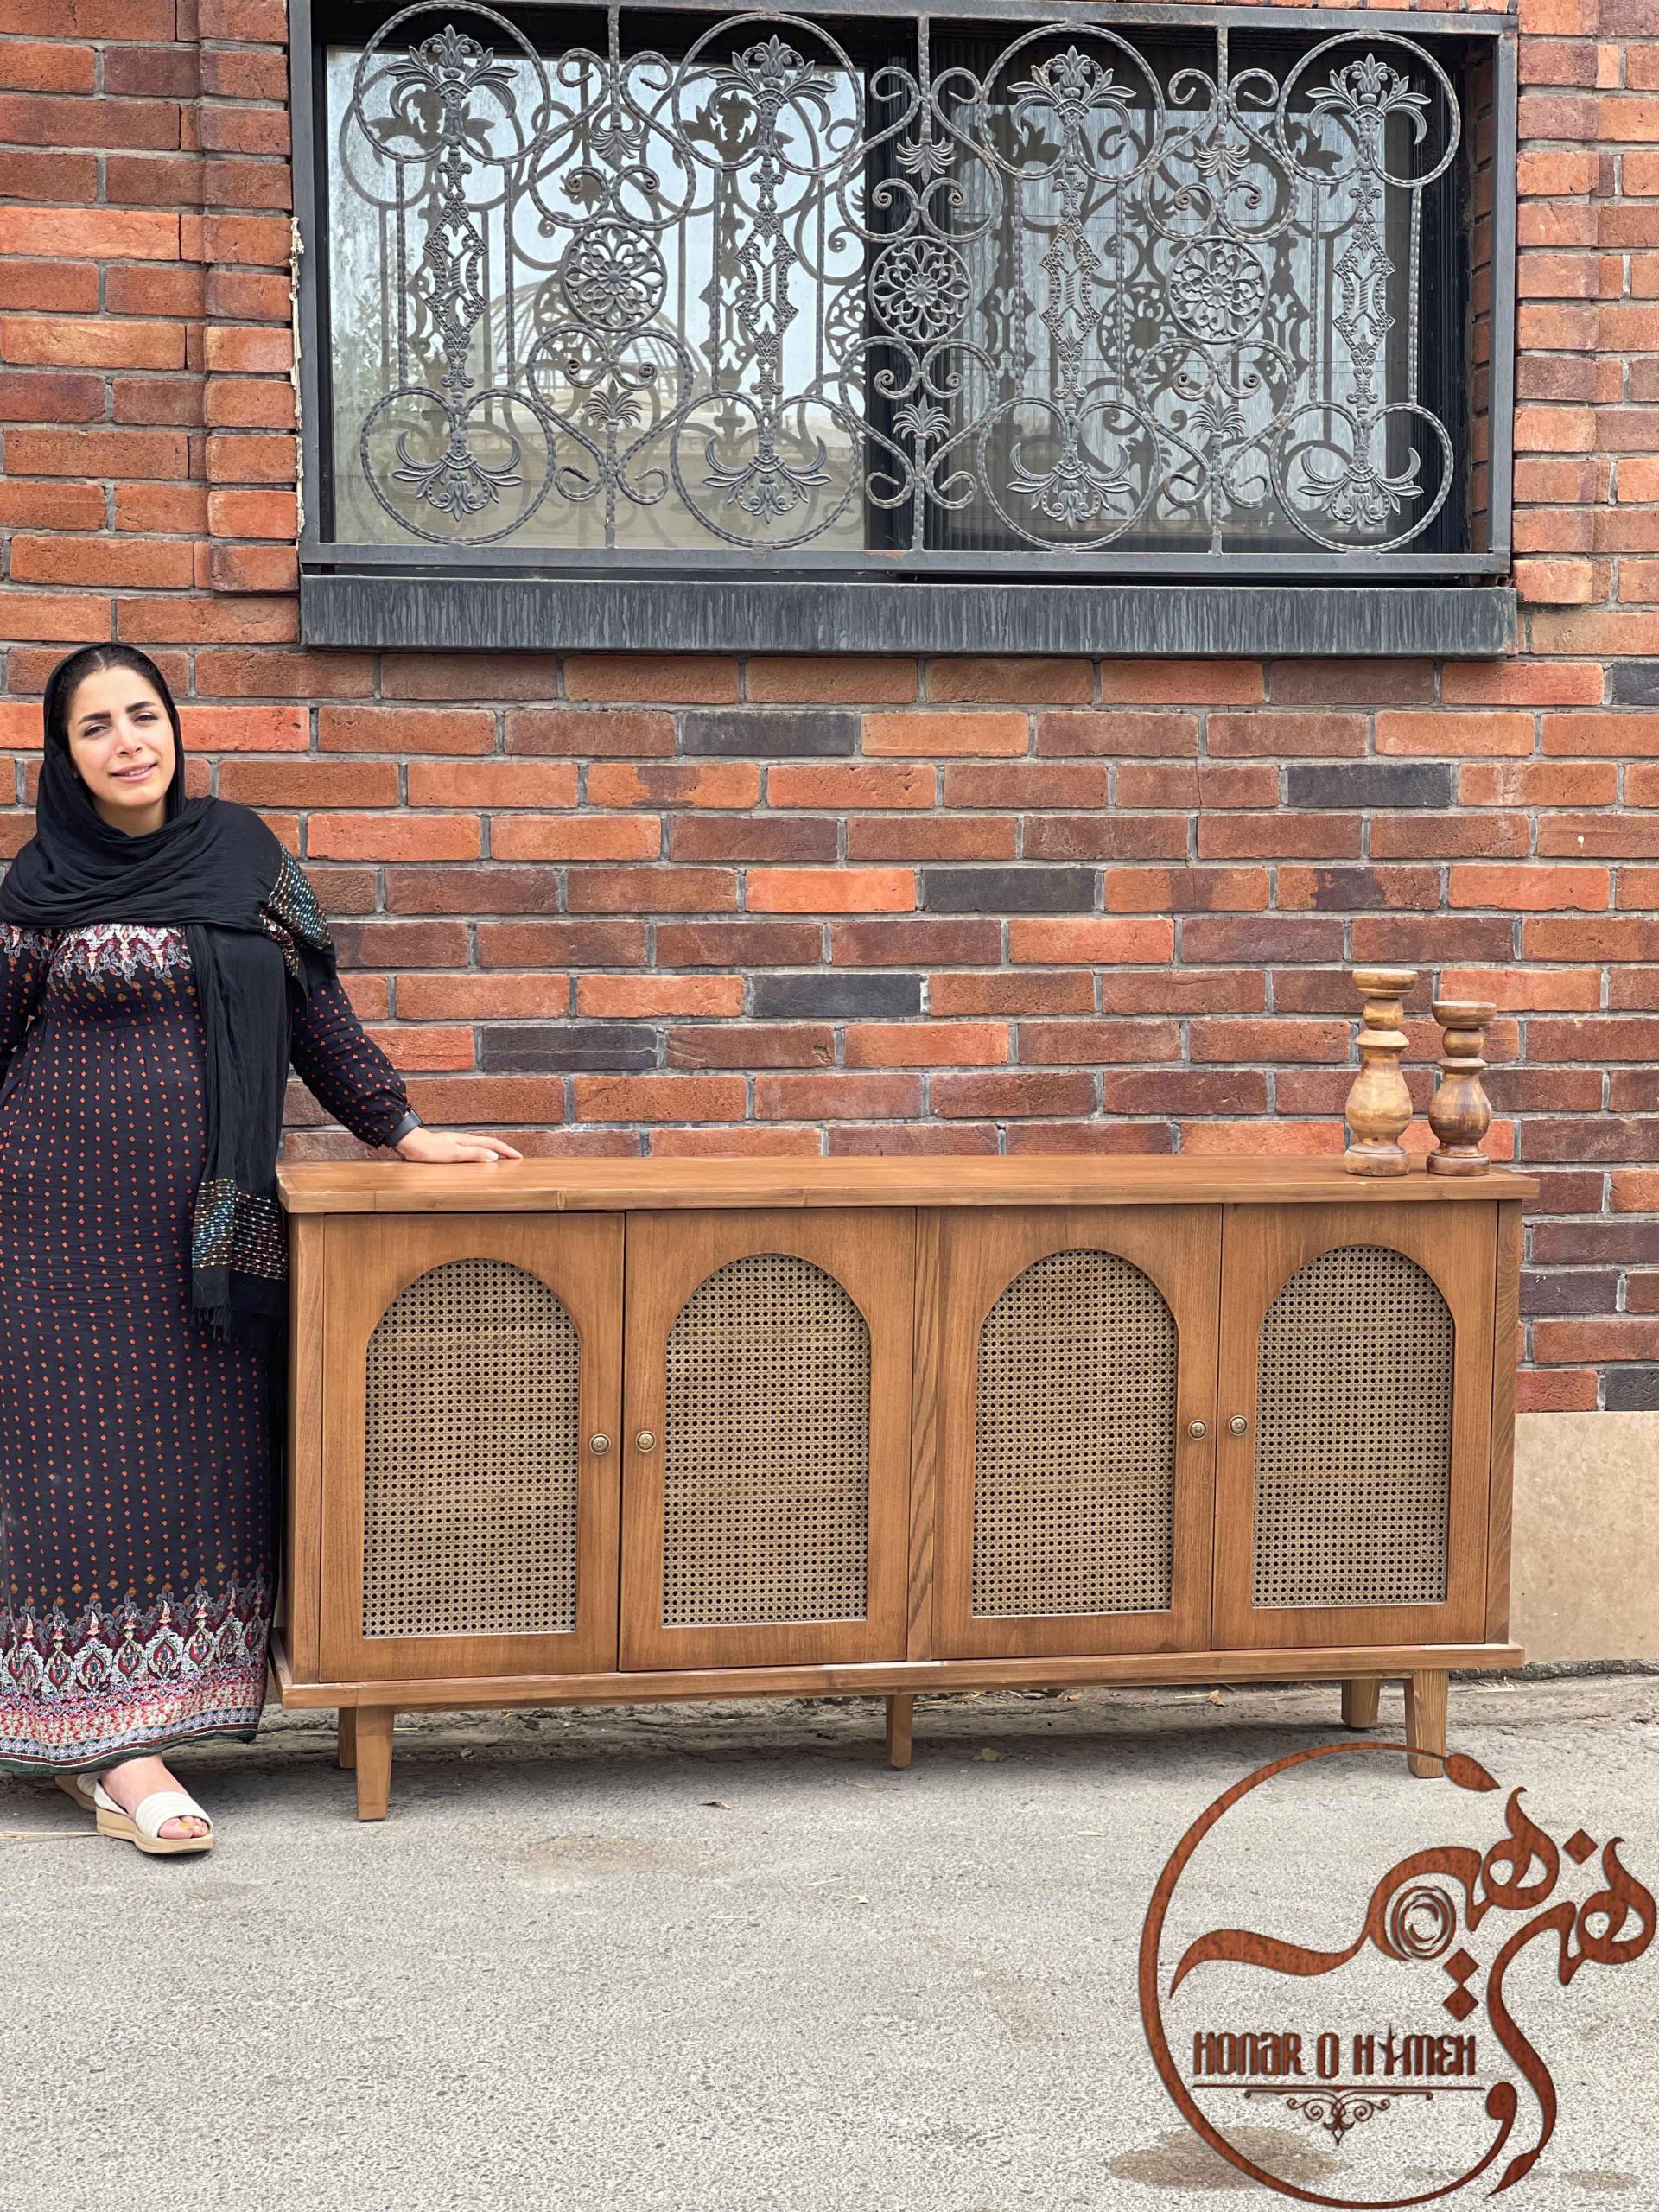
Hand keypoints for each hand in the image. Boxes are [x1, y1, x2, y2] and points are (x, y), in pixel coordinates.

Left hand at [392, 1126, 522, 1163]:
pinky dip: (480, 1153)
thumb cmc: (429, 1150)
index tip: (518, 1156)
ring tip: (500, 1157)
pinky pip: (471, 1149)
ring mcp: (456, 1142)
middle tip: (514, 1156)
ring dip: (492, 1150)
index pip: (492, 1144)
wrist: (410, 1143)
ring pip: (480, 1145)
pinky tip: (476, 1157)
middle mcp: (464, 1140)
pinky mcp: (449, 1147)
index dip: (506, 1150)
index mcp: (467, 1141)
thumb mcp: (454, 1154)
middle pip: (489, 1143)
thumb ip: (474, 1155)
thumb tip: (494, 1157)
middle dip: (503, 1149)